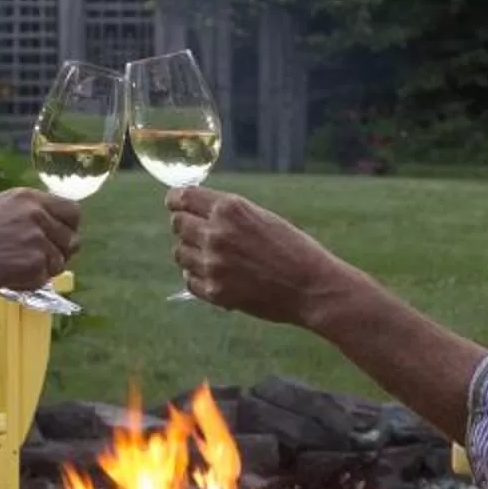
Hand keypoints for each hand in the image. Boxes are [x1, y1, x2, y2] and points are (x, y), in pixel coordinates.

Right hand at [0, 189, 78, 292]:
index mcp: (31, 197)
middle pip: (72, 240)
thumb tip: (57, 224)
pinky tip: (10, 275)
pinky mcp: (33, 264)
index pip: (73, 211)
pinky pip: (45, 279)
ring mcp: (37, 240)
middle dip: (60, 253)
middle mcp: (38, 215)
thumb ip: (32, 210)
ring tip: (19, 266)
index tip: (61, 237)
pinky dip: (31, 282)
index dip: (70, 228)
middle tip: (41, 259)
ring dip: (44, 269)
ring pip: (60, 262)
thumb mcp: (3, 205)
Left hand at [166, 186, 349, 324]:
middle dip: (185, 227)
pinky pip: (189, 280)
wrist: (311, 286)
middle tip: (198, 234)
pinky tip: (217, 276)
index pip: (182, 197)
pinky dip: (198, 278)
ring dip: (191, 254)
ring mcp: (212, 264)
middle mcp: (216, 233)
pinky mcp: (214, 291)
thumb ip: (229, 214)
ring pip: (179, 253)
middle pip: (177, 224)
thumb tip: (198, 212)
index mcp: (229, 208)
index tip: (175, 204)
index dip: (176, 201)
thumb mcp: (261, 217)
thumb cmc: (294, 249)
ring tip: (213, 258)